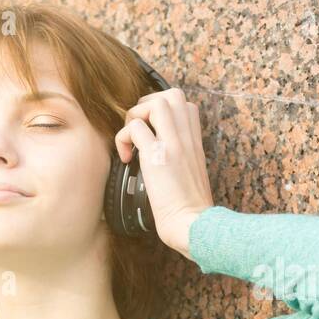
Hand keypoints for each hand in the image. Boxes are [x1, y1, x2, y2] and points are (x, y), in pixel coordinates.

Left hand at [113, 87, 214, 259]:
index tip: (151, 132)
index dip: (162, 111)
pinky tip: (126, 159)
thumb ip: (180, 157)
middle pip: (171, 95)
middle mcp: (186, 137)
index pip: (184, 105)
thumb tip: (159, 156)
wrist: (194, 224)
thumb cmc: (189, 208)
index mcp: (195, 141)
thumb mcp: (191, 174)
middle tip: (138, 132)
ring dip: (135, 118)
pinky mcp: (157, 156)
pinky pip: (133, 129)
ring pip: (154, 104)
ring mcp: (173, 144)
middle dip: (147, 106)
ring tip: (131, 142)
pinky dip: (123, 139)